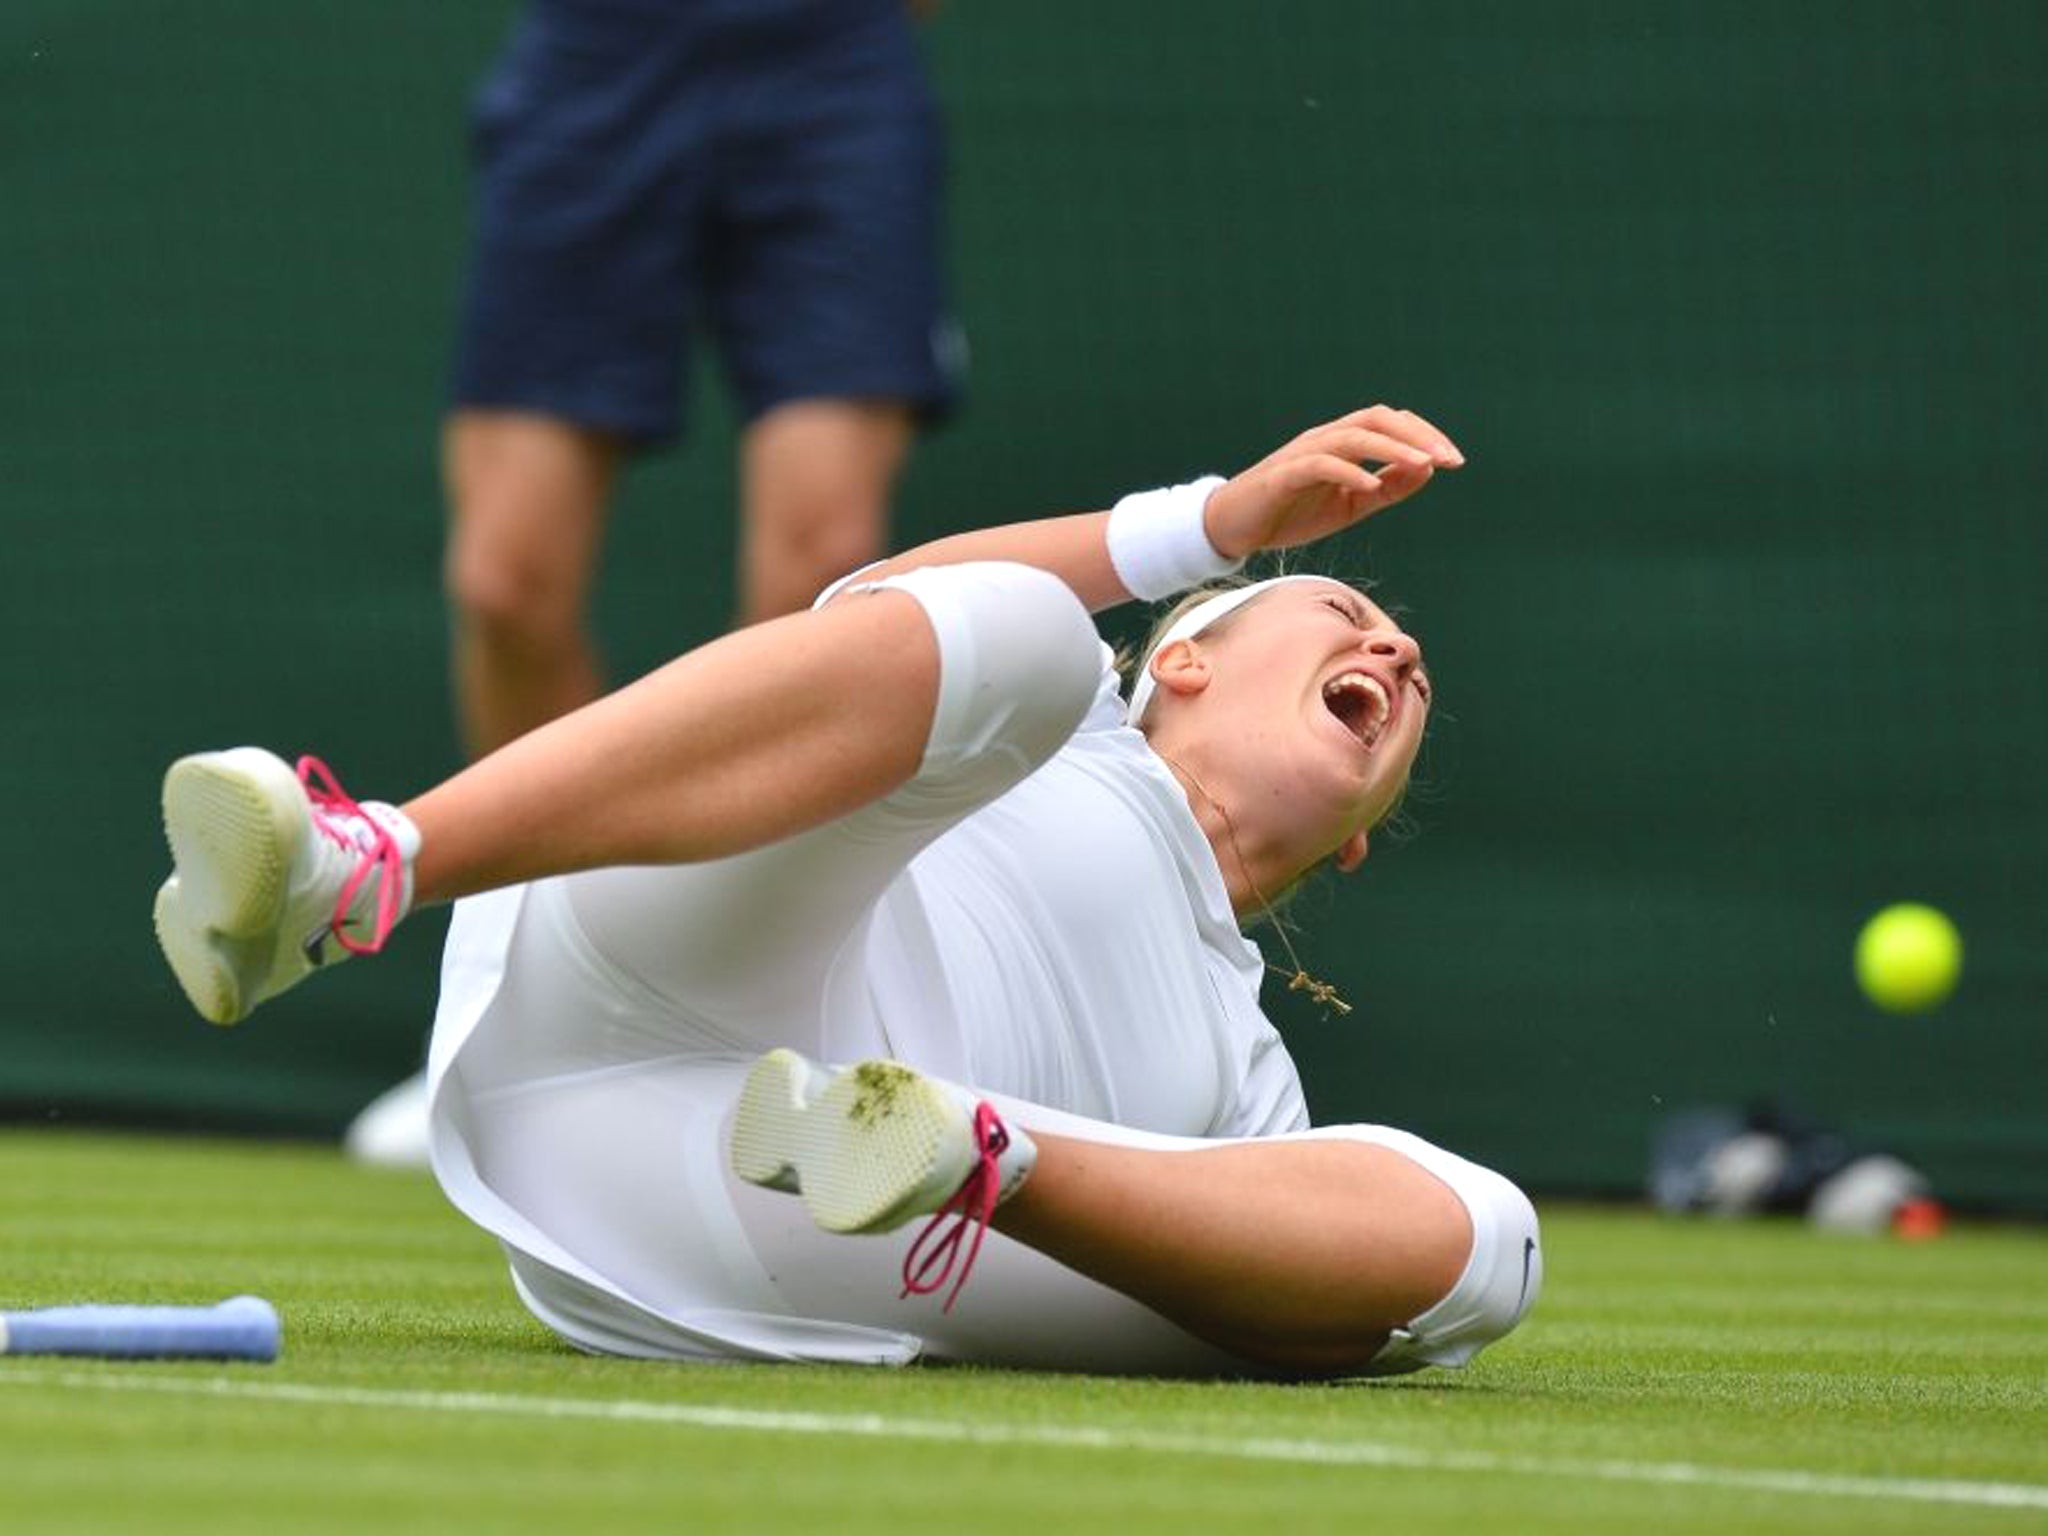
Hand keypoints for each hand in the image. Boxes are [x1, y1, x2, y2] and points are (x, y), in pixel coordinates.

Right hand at [1202, 405, 1463, 559]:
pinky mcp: (1284, 474)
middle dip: (1418, 435)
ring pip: (1353, 436)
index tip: (1455, 461)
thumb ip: (1388, 488)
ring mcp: (1303, 453)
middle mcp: (1325, 438)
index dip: (1426, 435)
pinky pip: (1320, 464)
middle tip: (1449, 459)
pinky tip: (1370, 485)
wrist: (1234, 527)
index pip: (1391, 423)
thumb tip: (1429, 470)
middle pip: (1377, 419)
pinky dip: (1348, 472)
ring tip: (1422, 465)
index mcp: (1343, 442)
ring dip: (1392, 448)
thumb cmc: (1292, 513)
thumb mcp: (1351, 505)